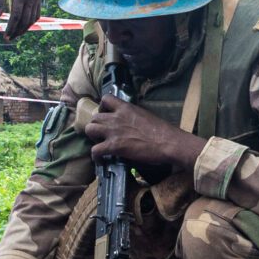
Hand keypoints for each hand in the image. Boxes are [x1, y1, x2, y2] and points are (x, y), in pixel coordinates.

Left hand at [0, 0, 42, 39]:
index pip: (16, 16)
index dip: (10, 28)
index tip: (5, 36)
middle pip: (24, 20)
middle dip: (16, 32)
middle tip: (8, 38)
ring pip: (32, 19)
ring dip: (24, 29)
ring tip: (15, 34)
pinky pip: (37, 15)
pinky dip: (31, 22)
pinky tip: (23, 26)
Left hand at [84, 93, 204, 176]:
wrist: (168, 142)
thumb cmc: (162, 131)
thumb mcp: (145, 115)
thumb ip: (133, 117)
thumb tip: (130, 123)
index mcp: (126, 108)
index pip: (105, 99)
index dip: (102, 108)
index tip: (106, 115)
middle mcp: (116, 117)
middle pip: (95, 117)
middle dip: (97, 126)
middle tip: (103, 134)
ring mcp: (114, 131)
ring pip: (90, 130)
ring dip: (93, 138)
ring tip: (100, 144)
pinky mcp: (114, 146)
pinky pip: (95, 150)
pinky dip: (96, 156)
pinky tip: (101, 159)